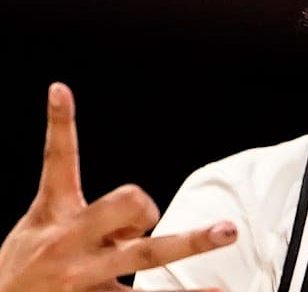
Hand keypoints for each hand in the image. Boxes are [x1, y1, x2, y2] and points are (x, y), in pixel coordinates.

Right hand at [0, 82, 236, 291]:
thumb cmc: (23, 268)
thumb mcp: (37, 231)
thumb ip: (89, 215)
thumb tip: (142, 212)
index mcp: (53, 213)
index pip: (57, 161)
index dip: (59, 124)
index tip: (60, 91)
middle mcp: (70, 240)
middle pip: (121, 206)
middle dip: (147, 204)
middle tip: (161, 204)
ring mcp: (85, 274)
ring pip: (147, 255)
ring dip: (190, 242)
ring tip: (227, 233)